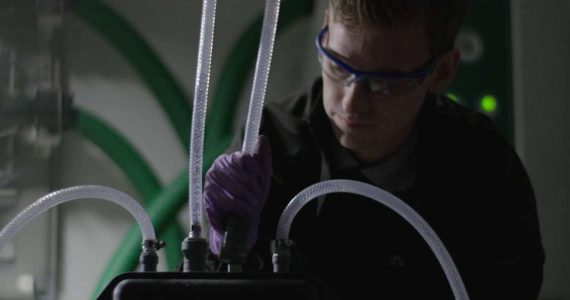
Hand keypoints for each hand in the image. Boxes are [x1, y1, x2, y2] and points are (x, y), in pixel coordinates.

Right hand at [204, 135, 271, 254]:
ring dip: (251, 201)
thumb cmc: (250, 197)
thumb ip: (262, 158)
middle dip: (256, 190)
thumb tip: (262, 137)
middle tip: (258, 199)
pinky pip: (231, 202)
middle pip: (245, 175)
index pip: (247, 159)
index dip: (258, 173)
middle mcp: (216, 168)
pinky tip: (246, 213)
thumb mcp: (260, 177)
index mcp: (227, 159)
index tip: (261, 183)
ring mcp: (210, 184)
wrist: (238, 223)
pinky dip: (243, 209)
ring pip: (239, 189)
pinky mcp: (208, 199)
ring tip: (253, 206)